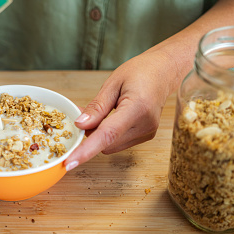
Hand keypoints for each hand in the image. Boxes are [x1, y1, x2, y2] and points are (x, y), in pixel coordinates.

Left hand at [64, 50, 177, 170]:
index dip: (86, 150)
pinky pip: (119, 143)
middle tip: (86, 113)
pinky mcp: (146, 136)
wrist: (164, 71)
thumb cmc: (140, 71)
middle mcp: (145, 125)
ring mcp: (148, 133)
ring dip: (100, 135)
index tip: (70, 162)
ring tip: (104, 111)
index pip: (107, 134)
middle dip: (91, 134)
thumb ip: (97, 107)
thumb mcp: (113, 83)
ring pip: (111, 146)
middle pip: (107, 143)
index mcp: (137, 108)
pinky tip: (113, 117)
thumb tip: (80, 125)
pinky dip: (109, 135)